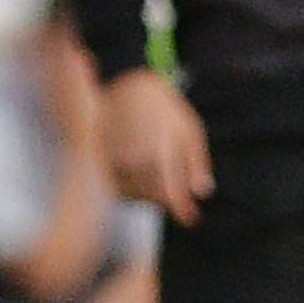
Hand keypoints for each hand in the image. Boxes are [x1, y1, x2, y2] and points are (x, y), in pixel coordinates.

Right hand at [100, 66, 212, 226]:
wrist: (123, 82)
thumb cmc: (161, 105)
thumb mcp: (188, 128)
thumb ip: (196, 162)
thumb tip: (203, 193)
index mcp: (159, 153)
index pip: (172, 194)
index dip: (183, 211)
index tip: (192, 221)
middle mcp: (133, 162)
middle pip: (155, 198)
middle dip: (169, 199)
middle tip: (180, 197)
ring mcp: (114, 162)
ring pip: (136, 194)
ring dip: (151, 194)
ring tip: (158, 177)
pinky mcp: (100, 162)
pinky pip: (120, 187)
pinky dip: (133, 187)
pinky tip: (141, 173)